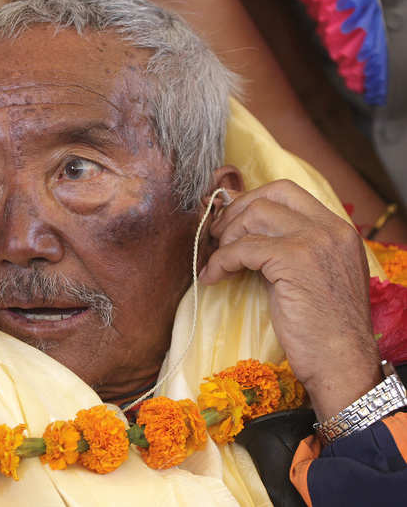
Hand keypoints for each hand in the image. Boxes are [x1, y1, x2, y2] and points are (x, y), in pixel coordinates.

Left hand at [200, 180, 381, 420]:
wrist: (341, 362)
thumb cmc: (324, 328)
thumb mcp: (313, 276)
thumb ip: (289, 248)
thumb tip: (244, 229)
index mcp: (337, 228)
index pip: (286, 191)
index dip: (250, 200)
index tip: (231, 222)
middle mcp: (329, 228)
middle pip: (268, 196)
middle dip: (234, 213)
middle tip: (217, 238)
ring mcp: (314, 241)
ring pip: (253, 216)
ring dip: (226, 238)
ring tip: (218, 262)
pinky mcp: (294, 260)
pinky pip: (242, 248)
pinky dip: (221, 261)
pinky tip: (213, 278)